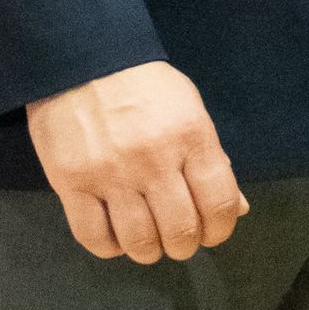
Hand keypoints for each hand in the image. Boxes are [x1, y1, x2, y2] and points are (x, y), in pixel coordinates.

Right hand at [27, 60, 248, 264]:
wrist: (83, 58)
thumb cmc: (144, 85)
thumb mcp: (190, 110)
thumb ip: (213, 160)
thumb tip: (238, 209)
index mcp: (191, 137)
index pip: (218, 203)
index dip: (220, 229)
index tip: (212, 232)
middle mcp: (153, 159)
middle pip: (180, 230)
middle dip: (185, 245)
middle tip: (179, 238)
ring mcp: (110, 174)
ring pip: (139, 241)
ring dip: (150, 251)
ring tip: (149, 241)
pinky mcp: (71, 183)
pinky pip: (93, 237)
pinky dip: (110, 247)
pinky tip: (116, 236)